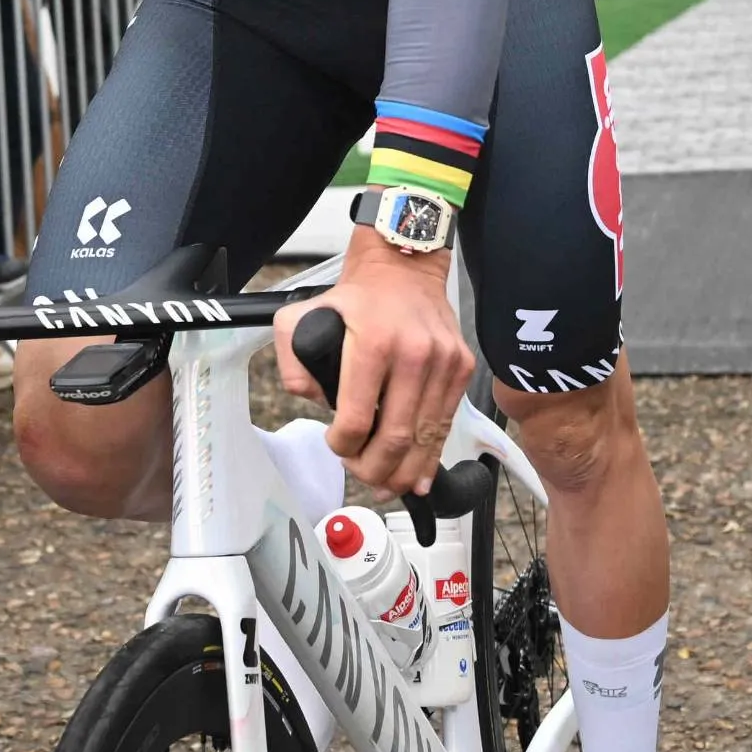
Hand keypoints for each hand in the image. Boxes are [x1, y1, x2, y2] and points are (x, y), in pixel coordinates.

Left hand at [274, 235, 475, 499]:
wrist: (404, 267)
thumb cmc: (355, 298)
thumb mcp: (302, 316)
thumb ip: (290, 363)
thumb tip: (311, 401)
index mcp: (372, 343)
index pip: (357, 419)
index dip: (343, 447)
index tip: (336, 447)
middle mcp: (413, 354)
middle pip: (395, 437)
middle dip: (374, 469)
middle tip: (360, 474)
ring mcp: (443, 362)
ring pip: (425, 438)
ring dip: (403, 472)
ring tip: (386, 485)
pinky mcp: (461, 367)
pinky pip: (445, 423)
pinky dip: (431, 456)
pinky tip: (417, 475)